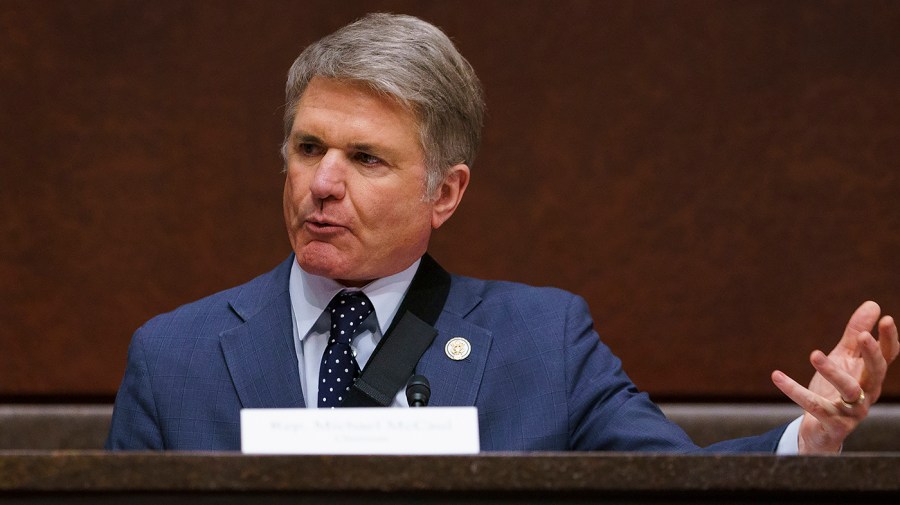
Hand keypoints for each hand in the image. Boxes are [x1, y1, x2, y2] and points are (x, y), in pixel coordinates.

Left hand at [771, 301, 898, 453]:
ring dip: (832, 371)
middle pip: (875, 372)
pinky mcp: (832, 424)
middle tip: (863, 336)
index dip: (889, 339)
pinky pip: (813, 406)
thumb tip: (873, 305)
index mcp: (870, 376)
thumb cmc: (835, 390)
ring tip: (814, 354)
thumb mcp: (844, 359)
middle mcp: (867, 393)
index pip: (887, 357)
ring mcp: (852, 411)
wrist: (820, 430)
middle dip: (871, 353)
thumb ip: (855, 335)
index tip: (887, 319)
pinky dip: (794, 390)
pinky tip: (777, 375)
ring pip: (848, 390)